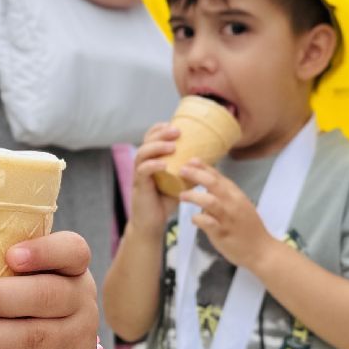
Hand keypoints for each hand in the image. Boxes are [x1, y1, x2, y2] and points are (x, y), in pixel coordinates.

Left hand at [0, 231, 102, 348]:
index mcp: (72, 267)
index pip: (72, 250)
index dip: (44, 251)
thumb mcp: (22, 280)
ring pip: (36, 338)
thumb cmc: (33, 305)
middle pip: (47, 296)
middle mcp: (81, 299)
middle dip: (0, 297)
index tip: (10, 255)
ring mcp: (78, 337)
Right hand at [129, 122, 180, 236]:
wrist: (152, 223)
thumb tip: (209, 160)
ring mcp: (139, 174)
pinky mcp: (139, 186)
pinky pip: (142, 171)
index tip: (175, 126)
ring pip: (142, 153)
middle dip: (161, 133)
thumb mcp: (180, 182)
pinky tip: (164, 165)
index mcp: (151, 159)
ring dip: (157, 147)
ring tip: (172, 147)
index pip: (151, 138)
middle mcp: (143, 164)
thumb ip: (189, 170)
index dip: (160, 129)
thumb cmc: (165, 201)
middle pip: (146, 141)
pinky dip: (153, 165)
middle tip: (177, 132)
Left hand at [177, 162, 274, 269]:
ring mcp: (228, 219)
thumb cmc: (248, 228)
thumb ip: (224, 196)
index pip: (219, 177)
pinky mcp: (223, 234)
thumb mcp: (239, 206)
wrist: (262, 251)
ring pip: (210, 202)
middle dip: (196, 174)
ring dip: (194, 196)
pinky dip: (198, 219)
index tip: (191, 160)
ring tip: (181, 195)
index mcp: (237, 195)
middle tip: (181, 170)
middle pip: (214, 184)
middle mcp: (233, 204)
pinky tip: (193, 219)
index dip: (204, 167)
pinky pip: (208, 223)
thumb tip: (206, 186)